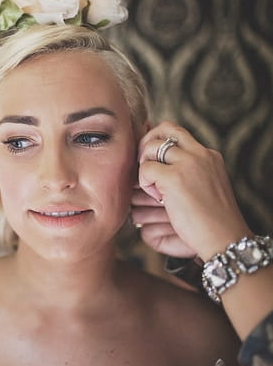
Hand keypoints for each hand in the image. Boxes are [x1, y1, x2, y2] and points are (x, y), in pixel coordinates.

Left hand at [131, 122, 251, 260]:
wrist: (224, 237)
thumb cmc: (211, 220)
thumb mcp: (204, 187)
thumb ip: (188, 172)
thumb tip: (158, 166)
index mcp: (209, 156)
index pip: (178, 133)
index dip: (158, 140)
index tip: (149, 156)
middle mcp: (200, 154)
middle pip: (165, 128)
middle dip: (147, 141)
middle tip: (141, 163)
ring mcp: (188, 163)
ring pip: (152, 147)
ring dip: (145, 165)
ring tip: (153, 187)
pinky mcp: (174, 177)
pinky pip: (146, 169)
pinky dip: (144, 182)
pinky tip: (157, 197)